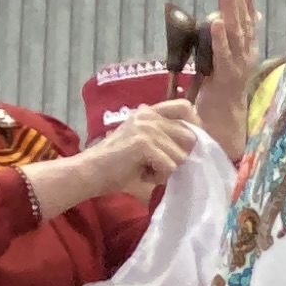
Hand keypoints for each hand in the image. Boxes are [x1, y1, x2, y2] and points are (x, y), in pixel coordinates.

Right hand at [31, 98, 200, 216]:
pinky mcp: (144, 144)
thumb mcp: (142, 143)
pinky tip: (141, 175)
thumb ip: (163, 136)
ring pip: (181, 156)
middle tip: (156, 164)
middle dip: (178, 157)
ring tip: (145, 170)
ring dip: (166, 170)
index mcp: (148, 112)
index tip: (185, 146)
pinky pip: (170, 166)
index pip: (185, 108)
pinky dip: (158, 177)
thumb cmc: (116, 164)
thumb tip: (196, 140)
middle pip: (190, 137)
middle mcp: (149, 115)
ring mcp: (147, 128)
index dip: (194, 126)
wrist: (89, 173)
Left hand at [192, 0, 261, 154]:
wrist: (223, 125)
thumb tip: (239, 24)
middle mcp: (246, 59)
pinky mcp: (225, 78)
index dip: (248, 5)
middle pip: (244, 26)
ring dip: (231, 13)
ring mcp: (238, 69)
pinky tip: (215, 22)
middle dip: (239, 4)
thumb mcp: (227, 65)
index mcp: (247, 55)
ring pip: (235, 36)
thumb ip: (231, 45)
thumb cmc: (221, 94)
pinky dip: (219, 38)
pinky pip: (222, 55)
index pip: (250, 25)